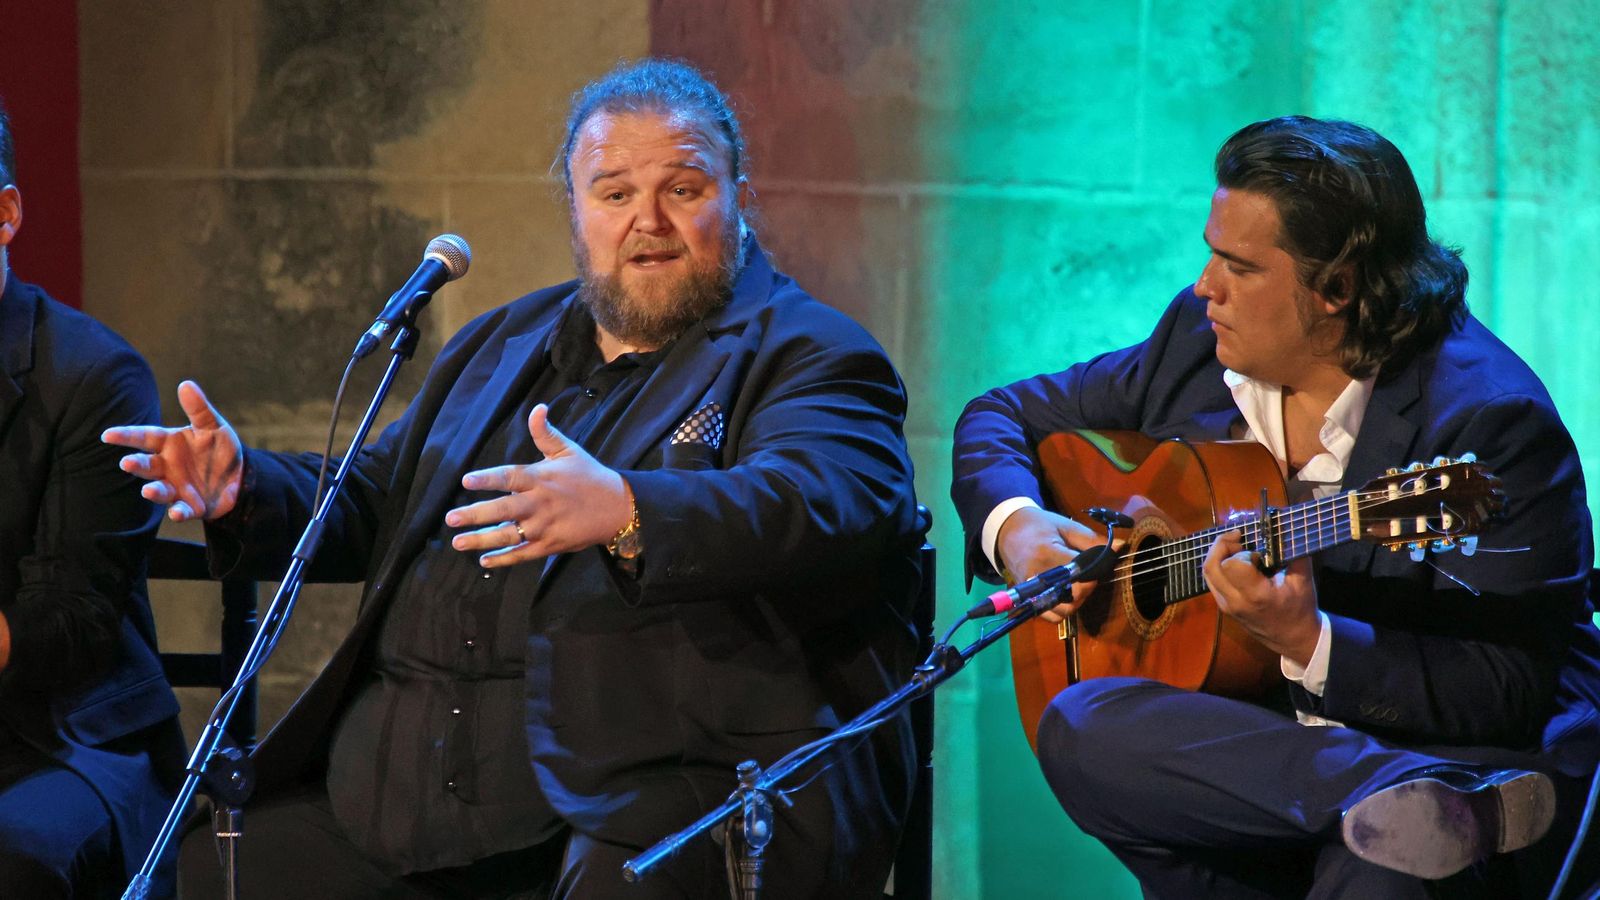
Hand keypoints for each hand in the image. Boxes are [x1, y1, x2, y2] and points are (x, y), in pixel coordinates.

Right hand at [102, 380, 243, 521]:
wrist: (241, 477)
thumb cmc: (219, 449)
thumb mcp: (213, 426)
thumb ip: (199, 409)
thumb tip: (186, 384)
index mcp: (170, 444)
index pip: (144, 437)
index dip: (126, 436)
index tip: (107, 435)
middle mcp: (168, 466)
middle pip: (148, 465)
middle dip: (136, 465)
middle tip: (126, 463)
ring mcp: (177, 487)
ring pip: (159, 490)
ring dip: (153, 491)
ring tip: (148, 490)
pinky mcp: (192, 506)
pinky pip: (182, 510)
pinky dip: (179, 512)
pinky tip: (177, 513)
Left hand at [446, 404, 630, 567]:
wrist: (617, 507)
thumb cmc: (589, 476)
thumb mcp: (568, 450)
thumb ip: (545, 432)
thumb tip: (536, 407)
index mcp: (541, 478)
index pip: (509, 476)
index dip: (487, 479)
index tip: (466, 481)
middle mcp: (539, 503)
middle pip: (502, 510)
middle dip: (475, 515)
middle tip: (451, 518)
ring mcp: (544, 527)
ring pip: (508, 535)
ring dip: (482, 540)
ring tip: (458, 542)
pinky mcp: (550, 545)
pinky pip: (523, 553)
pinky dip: (504, 559)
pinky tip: (485, 561)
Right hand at [996, 506, 1115, 623]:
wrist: (1008, 530)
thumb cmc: (1040, 525)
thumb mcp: (1067, 527)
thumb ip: (1093, 540)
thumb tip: (1121, 548)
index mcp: (1047, 553)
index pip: (1079, 573)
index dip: (1096, 572)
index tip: (1101, 564)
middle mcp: (1037, 576)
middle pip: (1072, 596)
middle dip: (1088, 588)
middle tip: (1090, 575)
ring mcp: (1030, 591)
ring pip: (1062, 610)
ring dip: (1077, 601)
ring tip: (1079, 585)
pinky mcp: (1028, 599)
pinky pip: (1050, 615)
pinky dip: (1063, 610)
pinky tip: (1067, 595)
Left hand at [1202, 530, 1320, 664]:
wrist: (1293, 639)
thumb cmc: (1300, 609)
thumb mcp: (1303, 580)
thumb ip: (1294, 552)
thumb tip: (1285, 526)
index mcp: (1256, 595)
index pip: (1233, 565)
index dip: (1242, 552)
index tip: (1259, 553)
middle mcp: (1235, 601)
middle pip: (1211, 566)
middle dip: (1222, 545)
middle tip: (1240, 538)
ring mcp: (1226, 605)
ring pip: (1207, 572)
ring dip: (1217, 553)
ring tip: (1237, 547)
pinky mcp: (1223, 606)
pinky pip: (1211, 579)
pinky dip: (1218, 564)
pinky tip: (1234, 559)